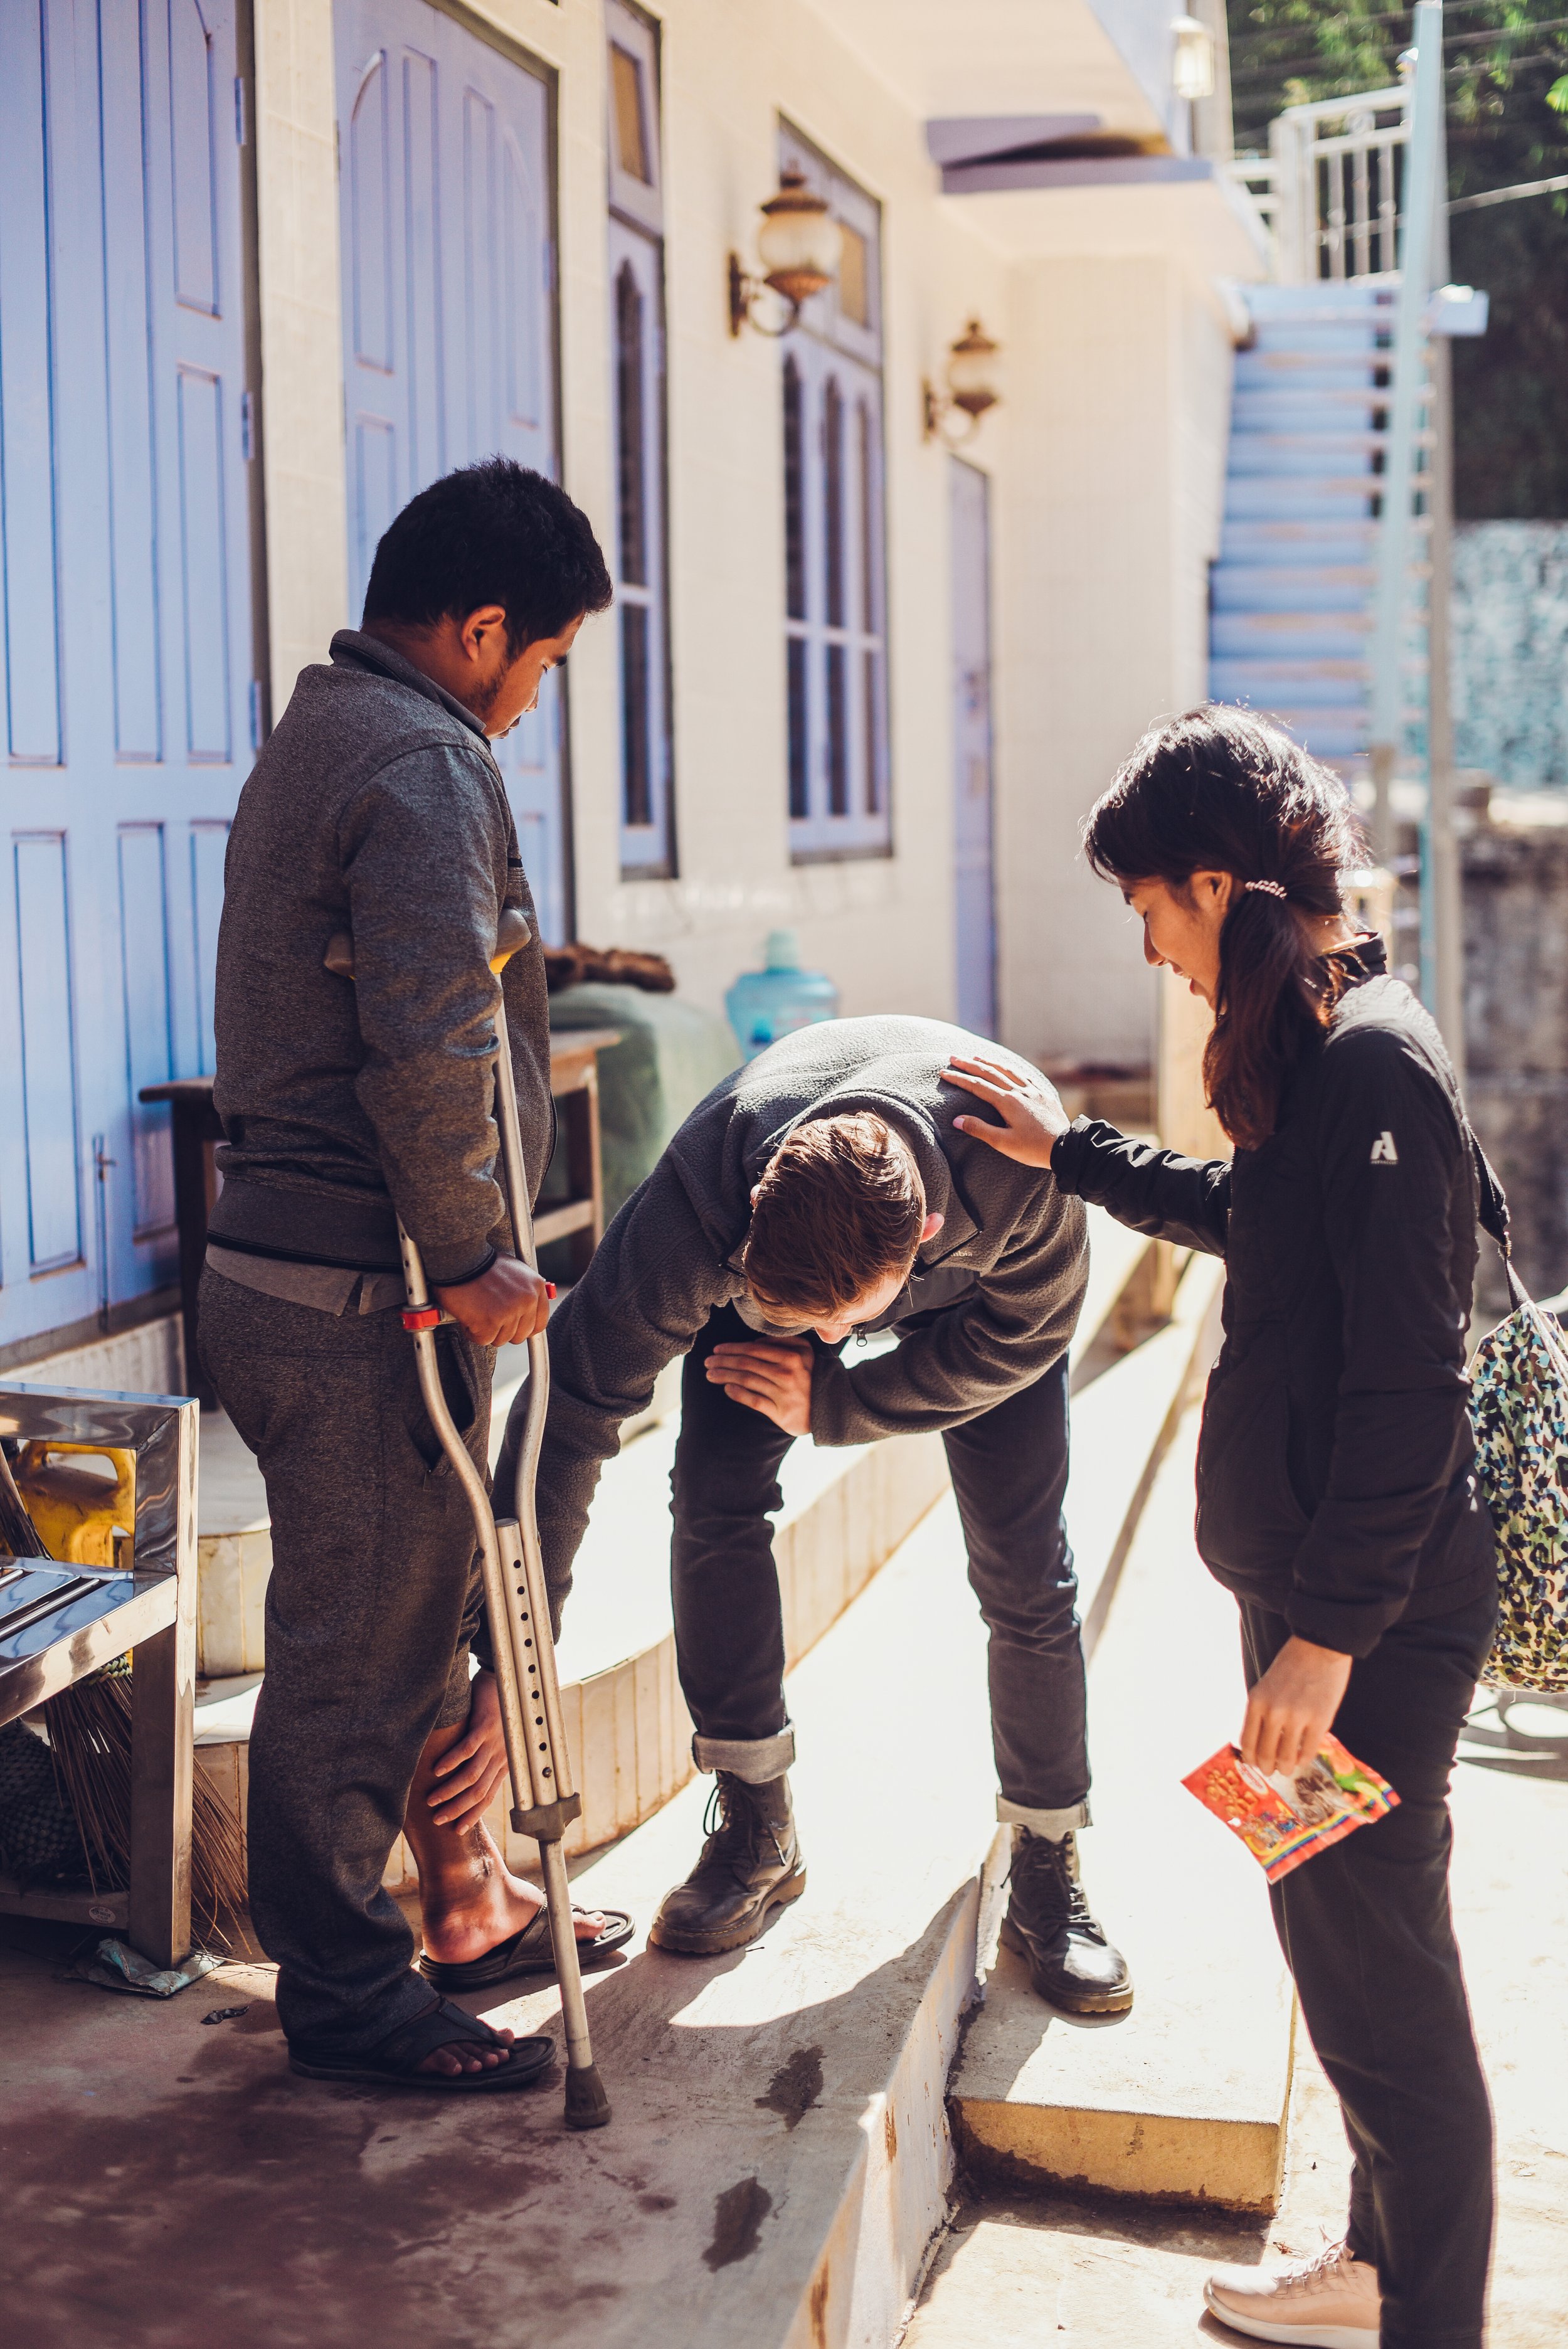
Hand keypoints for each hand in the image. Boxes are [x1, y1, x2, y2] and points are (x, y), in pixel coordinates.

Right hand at [427, 1669, 508, 1832]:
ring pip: (472, 1775)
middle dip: (458, 1810)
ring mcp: (495, 1741)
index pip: (488, 1797)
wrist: (507, 1680)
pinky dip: (451, 1761)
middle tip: (438, 1820)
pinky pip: (468, 1748)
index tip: (457, 1830)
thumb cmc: (497, 1710)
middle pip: (479, 1792)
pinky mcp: (486, 1724)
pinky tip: (437, 1770)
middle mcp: (501, 1756)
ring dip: (451, 1791)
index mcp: (503, 1763)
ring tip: (432, 1800)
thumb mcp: (493, 1740)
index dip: (473, 1815)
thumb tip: (462, 1781)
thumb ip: (482, 1759)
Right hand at [435, 1255, 552, 1345]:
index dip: (524, 1328)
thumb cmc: (482, 1264)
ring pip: (500, 1339)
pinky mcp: (490, 1322)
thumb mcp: (515, 1272)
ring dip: (486, 1330)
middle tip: (489, 1317)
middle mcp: (527, 1300)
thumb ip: (524, 1292)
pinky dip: (472, 1332)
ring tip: (477, 1311)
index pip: (539, 1323)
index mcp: (535, 1287)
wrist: (460, 1259)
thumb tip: (528, 1313)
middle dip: (503, 1330)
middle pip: (520, 1335)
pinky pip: (483, 1340)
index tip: (513, 1328)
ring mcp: (510, 1312)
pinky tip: (468, 1316)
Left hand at [705, 1337, 813, 1435]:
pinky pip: (754, 1400)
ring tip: (710, 1375)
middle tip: (707, 1362)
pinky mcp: (781, 1412)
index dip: (732, 1348)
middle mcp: (787, 1373)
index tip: (717, 1350)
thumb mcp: (805, 1353)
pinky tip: (726, 1388)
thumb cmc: (811, 1377)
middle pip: (746, 1364)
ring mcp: (784, 1393)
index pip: (754, 1349)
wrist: (829, 1408)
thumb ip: (783, 1342)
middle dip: (723, 1361)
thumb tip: (756, 1341)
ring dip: (724, 1376)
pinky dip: (737, 1393)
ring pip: (747, 1380)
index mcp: (792, 1356)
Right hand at [944, 1054, 1069, 1169]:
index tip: (943, 1073)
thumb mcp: (1004, 1143)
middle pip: (990, 1073)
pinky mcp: (1044, 1095)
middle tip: (954, 1058)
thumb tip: (957, 1119)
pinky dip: (1012, 1069)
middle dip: (970, 1065)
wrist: (1067, 1148)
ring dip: (990, 1063)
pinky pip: (1025, 1076)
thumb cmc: (1033, 1149)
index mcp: (1007, 1102)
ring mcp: (1033, 1091)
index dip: (959, 1079)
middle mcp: (1019, 1091)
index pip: (977, 1086)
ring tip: (977, 1057)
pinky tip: (1009, 1069)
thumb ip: (980, 1129)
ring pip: (1008, 1070)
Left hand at [1240, 1637, 1352, 1776]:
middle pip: (1265, 1754)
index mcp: (1256, 1701)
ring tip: (1288, 1769)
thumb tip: (1259, 1744)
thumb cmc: (1290, 1667)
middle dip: (1268, 1768)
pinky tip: (1303, 1759)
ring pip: (1287, 1757)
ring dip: (1286, 1768)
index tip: (1254, 1764)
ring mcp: (1297, 1717)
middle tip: (1272, 1771)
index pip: (1247, 1742)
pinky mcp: (1320, 1720)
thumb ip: (1261, 1712)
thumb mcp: (1265, 1687)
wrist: (1318, 1649)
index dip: (1251, 1759)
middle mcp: (1273, 1711)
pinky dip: (1304, 1760)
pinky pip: (1308, 1751)